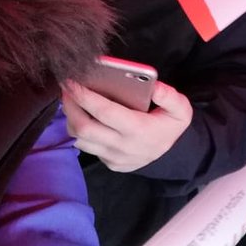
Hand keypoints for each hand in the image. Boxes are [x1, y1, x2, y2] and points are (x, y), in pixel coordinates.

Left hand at [62, 79, 192, 172]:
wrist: (174, 156)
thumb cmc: (171, 126)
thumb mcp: (180, 109)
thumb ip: (169, 96)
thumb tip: (153, 86)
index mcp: (138, 130)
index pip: (104, 112)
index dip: (85, 96)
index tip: (72, 81)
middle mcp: (123, 146)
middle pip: (84, 127)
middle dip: (70, 105)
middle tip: (66, 87)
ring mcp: (114, 158)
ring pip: (80, 139)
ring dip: (71, 118)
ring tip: (71, 99)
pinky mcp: (109, 163)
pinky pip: (86, 147)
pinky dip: (79, 130)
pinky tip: (81, 115)